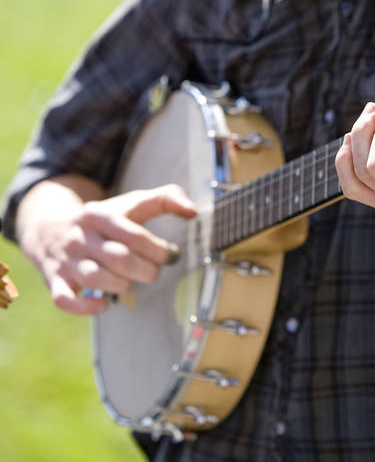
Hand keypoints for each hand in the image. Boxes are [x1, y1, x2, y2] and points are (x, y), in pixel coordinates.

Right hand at [18, 177, 196, 314]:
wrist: (47, 227)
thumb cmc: (105, 219)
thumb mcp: (131, 203)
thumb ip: (165, 199)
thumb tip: (193, 210)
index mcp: (100, 216)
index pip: (134, 235)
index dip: (158, 250)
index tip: (170, 254)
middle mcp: (81, 237)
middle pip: (119, 259)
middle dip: (146, 270)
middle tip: (154, 270)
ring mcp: (66, 260)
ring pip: (96, 279)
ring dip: (122, 285)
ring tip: (131, 280)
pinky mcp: (55, 281)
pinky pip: (64, 300)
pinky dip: (86, 307)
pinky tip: (104, 304)